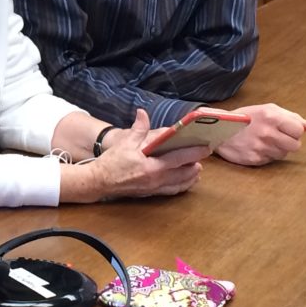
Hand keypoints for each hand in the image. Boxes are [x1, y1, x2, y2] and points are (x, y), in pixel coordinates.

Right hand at [92, 109, 207, 198]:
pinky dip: (182, 185)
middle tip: (203, 154)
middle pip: (184, 174)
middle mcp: (156, 180)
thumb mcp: (124, 143)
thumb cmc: (111, 162)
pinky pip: (172, 191)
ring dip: (191, 176)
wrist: (99, 182)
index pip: (179, 159)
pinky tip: (186, 180)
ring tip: (198, 167)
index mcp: (152, 167)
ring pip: (181, 184)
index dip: (194, 153)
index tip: (205, 147)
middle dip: (196, 164)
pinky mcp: (152, 193)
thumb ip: (138, 129)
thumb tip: (142, 113)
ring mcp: (155, 188)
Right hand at [214, 103, 305, 165]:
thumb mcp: (267, 110)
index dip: (294, 131)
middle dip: (288, 142)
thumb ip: (291, 117)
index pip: (299, 130)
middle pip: (295, 146)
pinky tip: (257, 148)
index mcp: (272, 117)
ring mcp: (261, 147)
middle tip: (276, 137)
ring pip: (284, 154)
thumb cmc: (245, 118)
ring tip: (264, 142)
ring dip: (277, 149)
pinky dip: (266, 155)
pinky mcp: (254, 159)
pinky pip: (271, 160)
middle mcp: (267, 132)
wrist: (217, 130)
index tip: (285, 129)